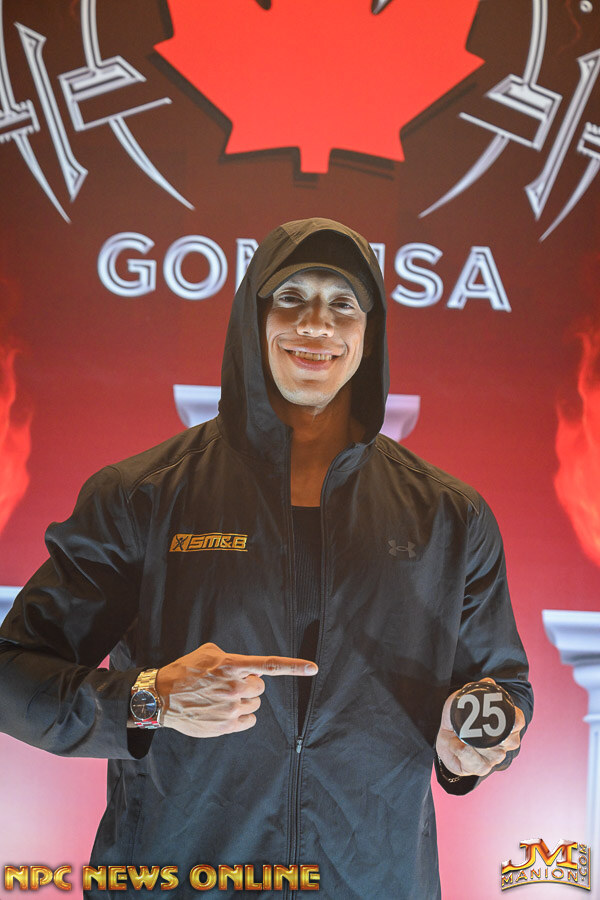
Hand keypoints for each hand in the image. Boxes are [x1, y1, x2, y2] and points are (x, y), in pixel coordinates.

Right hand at [155, 642, 317, 737]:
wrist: (162, 697)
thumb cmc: (186, 671)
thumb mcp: (208, 653)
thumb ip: (232, 658)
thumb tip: (247, 667)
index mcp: (232, 665)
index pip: (269, 665)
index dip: (294, 666)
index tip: (313, 668)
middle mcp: (234, 687)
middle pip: (260, 688)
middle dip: (248, 686)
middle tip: (228, 685)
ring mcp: (231, 708)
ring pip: (254, 705)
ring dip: (243, 701)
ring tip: (220, 698)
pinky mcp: (226, 726)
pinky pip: (249, 721)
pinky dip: (241, 717)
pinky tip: (223, 711)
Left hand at [436, 677, 524, 777]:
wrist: (445, 738)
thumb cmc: (459, 718)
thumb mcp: (464, 701)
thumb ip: (475, 690)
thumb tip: (489, 681)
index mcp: (504, 725)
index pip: (518, 721)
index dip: (516, 719)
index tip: (506, 716)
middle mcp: (503, 743)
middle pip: (512, 741)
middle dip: (500, 736)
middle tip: (483, 729)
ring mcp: (494, 757)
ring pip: (496, 753)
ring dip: (478, 744)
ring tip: (463, 736)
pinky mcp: (482, 768)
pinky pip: (479, 764)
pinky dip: (467, 754)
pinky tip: (458, 746)